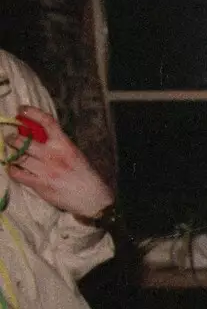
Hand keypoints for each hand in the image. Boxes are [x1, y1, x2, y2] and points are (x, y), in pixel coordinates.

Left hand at [5, 106, 113, 220]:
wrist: (93, 199)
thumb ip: (58, 144)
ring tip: (11, 153)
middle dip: (13, 138)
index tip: (21, 110)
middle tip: (10, 138)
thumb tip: (38, 134)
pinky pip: (18, 173)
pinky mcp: (40, 184)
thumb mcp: (75, 154)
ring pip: (18, 156)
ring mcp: (46, 170)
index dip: (32, 112)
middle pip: (24, 140)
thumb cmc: (84, 176)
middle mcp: (54, 155)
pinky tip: (14, 168)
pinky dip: (12, 169)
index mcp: (65, 145)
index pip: (47, 122)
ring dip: (11, 153)